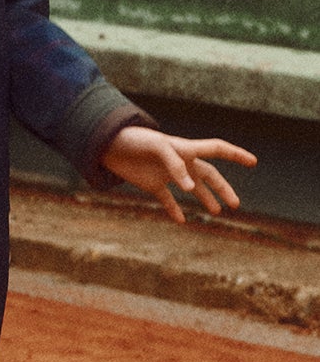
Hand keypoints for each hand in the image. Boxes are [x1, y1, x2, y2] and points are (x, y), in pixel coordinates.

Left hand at [99, 125, 254, 223]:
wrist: (107, 144)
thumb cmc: (135, 140)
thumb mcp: (157, 147)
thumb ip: (175, 166)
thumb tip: (189, 188)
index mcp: (186, 149)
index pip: (217, 149)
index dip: (236, 155)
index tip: (253, 162)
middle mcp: (180, 162)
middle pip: (208, 175)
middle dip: (223, 189)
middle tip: (235, 205)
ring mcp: (167, 174)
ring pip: (192, 188)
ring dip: (205, 199)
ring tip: (216, 212)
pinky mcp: (152, 184)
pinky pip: (167, 199)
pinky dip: (175, 210)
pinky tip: (181, 221)